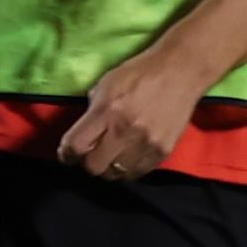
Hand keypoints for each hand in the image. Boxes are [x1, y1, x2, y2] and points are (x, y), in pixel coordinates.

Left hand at [61, 44, 211, 180]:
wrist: (180, 72)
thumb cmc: (139, 74)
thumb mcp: (105, 85)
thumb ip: (92, 111)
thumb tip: (82, 134)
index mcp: (106, 111)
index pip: (76, 146)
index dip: (66, 154)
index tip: (67, 155)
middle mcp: (125, 130)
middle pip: (94, 166)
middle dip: (86, 162)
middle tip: (90, 155)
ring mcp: (146, 143)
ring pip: (116, 174)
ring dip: (108, 167)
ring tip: (110, 156)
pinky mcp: (163, 150)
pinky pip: (138, 172)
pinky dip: (128, 168)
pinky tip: (127, 157)